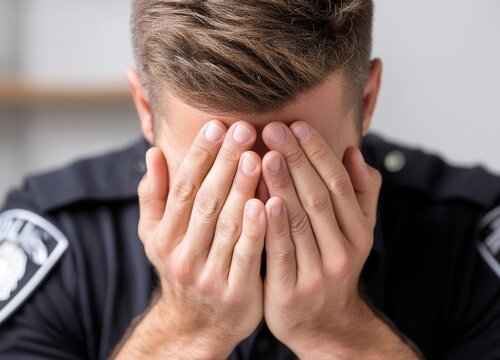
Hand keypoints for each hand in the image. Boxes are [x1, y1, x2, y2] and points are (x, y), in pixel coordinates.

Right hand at [125, 121, 264, 357]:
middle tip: (242, 130)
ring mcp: (208, 275)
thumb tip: (153, 153)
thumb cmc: (182, 266)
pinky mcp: (235, 292)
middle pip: (206, 202)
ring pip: (227, 225)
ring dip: (242, 189)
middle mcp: (183, 254)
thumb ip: (154, 196)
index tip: (216, 126)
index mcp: (164, 236)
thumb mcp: (156, 236)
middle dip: (224, 163)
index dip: (199, 156)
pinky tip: (267, 203)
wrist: (197, 324)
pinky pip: (246, 256)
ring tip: (257, 156)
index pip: (182, 188)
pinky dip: (255, 230)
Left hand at [260, 121, 381, 356]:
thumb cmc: (333, 267)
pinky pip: (280, 251)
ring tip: (264, 154)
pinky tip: (261, 198)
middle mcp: (343, 251)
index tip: (298, 125)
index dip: (319, 153)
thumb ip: (359, 193)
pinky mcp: (292, 290)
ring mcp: (318, 273)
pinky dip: (273, 224)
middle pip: (318, 197)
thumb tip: (354, 152)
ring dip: (282, 185)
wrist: (324, 325)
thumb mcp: (356, 233)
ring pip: (299, 221)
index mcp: (359, 232)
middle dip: (296, 160)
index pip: (338, 184)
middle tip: (274, 129)